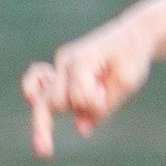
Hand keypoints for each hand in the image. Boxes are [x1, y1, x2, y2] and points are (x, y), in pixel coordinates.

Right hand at [21, 21, 153, 157]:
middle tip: (104, 94)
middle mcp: (65, 61)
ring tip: (82, 104)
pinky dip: (33, 91)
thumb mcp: (126, 84)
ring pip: (47, 100)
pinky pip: (35, 81)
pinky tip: (33, 99)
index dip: (97, 104)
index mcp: (82, 59)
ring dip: (67, 107)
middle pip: (57, 102)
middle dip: (81, 107)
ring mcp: (59, 65)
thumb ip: (104, 108)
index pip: (78, 97)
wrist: (132, 36)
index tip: (111, 94)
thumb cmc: (132, 58)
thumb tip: (81, 130)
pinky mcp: (60, 71)